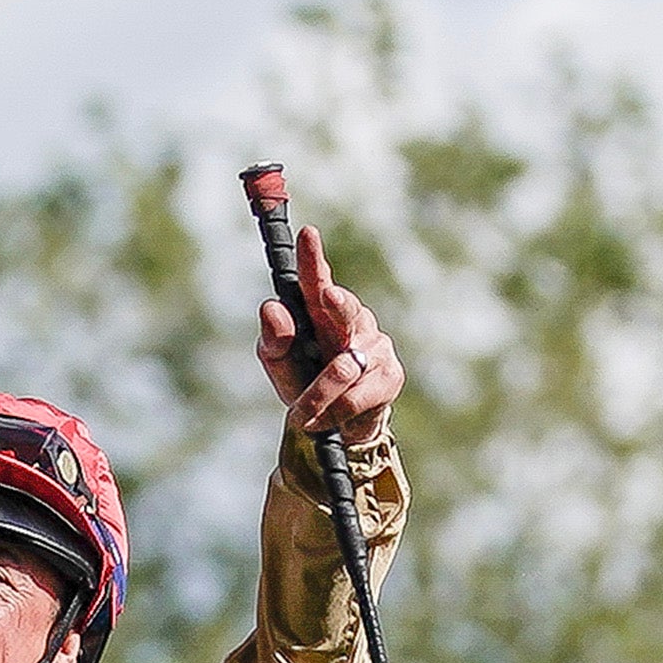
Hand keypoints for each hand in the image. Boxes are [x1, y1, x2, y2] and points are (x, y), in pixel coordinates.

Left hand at [255, 219, 402, 444]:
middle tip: (329, 295)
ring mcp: (375, 346)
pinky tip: (325, 420)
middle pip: (344, 309)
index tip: (308, 235)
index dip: (313, 259)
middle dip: (336, 303)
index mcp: (322, 311)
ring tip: (301, 415)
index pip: (316, 281)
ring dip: (317, 395)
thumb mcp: (281, 365)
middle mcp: (353, 320)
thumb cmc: (305, 384)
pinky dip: (334, 411)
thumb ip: (274, 342)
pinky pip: (356, 395)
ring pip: (342, 367)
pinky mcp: (390, 376)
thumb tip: (271, 309)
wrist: (336, 428)